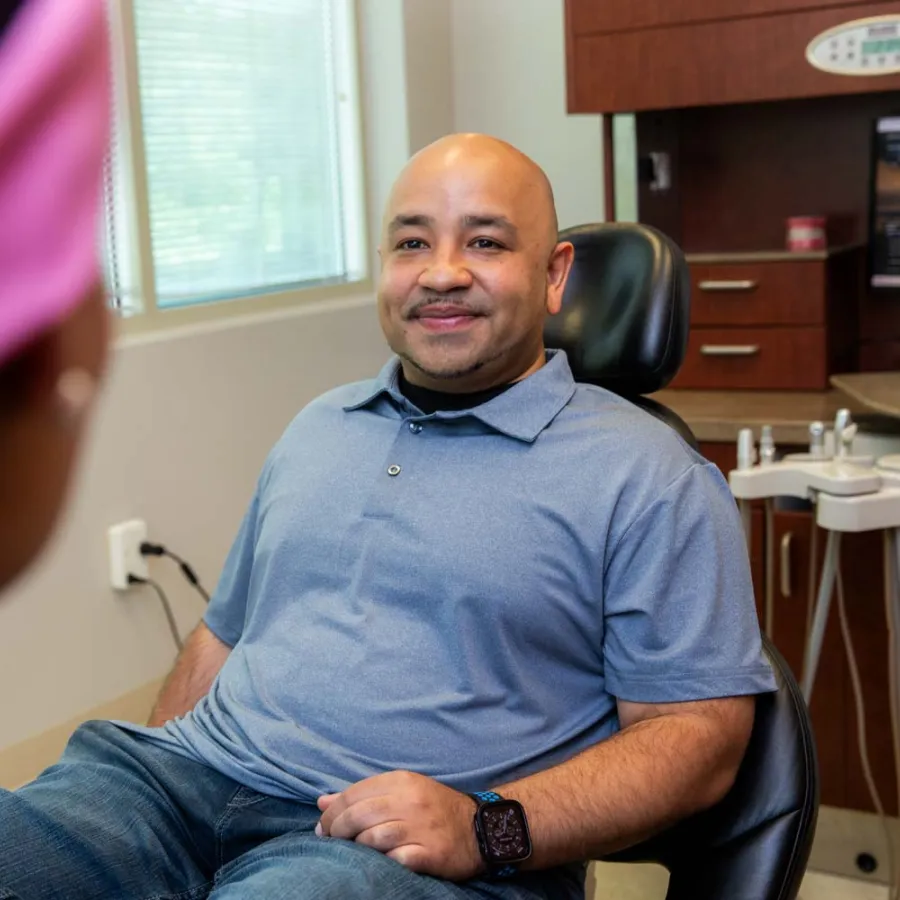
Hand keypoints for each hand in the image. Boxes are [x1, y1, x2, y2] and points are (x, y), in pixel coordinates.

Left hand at [316, 770, 484, 881]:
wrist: (480, 828)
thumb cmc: (434, 808)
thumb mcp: (402, 791)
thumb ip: (363, 795)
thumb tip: (322, 802)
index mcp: (402, 781)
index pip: (354, 793)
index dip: (332, 812)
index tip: (323, 826)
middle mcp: (410, 802)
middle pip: (358, 815)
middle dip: (337, 830)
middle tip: (331, 841)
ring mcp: (421, 828)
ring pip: (372, 838)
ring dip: (357, 847)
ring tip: (354, 851)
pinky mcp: (430, 854)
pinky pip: (394, 860)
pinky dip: (382, 862)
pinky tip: (380, 862)